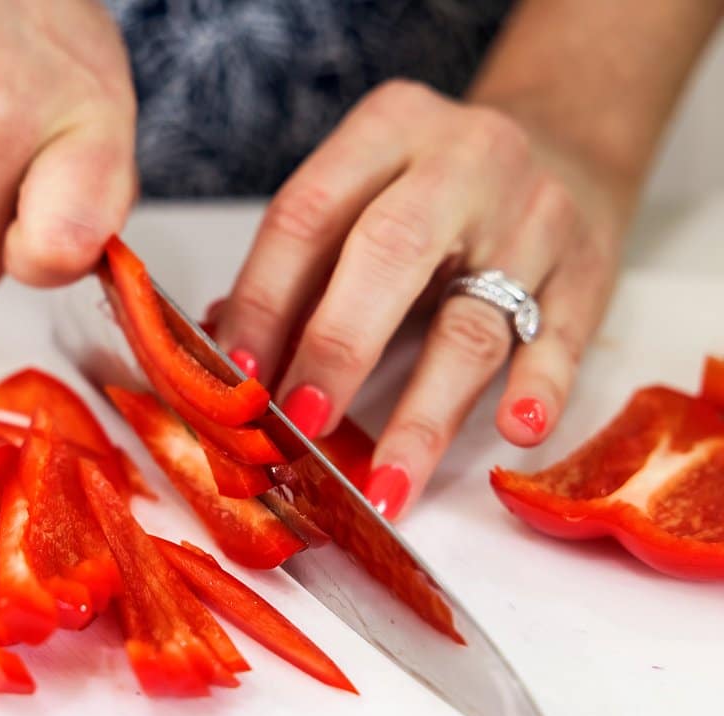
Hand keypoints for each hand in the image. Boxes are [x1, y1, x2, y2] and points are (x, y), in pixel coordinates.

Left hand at [213, 80, 624, 519]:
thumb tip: (226, 352)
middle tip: (299, 426)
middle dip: (335, 349)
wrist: (563, 141)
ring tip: (386, 486)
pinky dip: (539, 389)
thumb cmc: (433, 183)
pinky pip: (562, 339)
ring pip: (473, 323)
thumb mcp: (365, 188)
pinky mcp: (587, 271)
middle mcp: (463, 162)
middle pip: (390, 254)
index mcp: (387, 129)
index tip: (235, 375)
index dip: (263, 300)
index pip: (307, 215)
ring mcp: (534, 218)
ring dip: (423, 413)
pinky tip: (516, 432)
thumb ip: (302, 261)